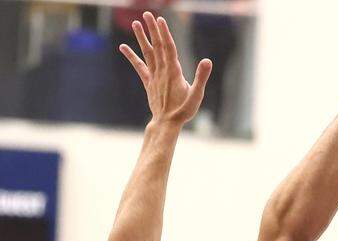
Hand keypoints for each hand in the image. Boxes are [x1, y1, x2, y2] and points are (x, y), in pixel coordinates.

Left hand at [120, 12, 211, 126]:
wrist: (167, 123)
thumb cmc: (184, 111)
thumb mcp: (197, 95)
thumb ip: (201, 77)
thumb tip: (208, 61)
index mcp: (174, 72)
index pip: (169, 48)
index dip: (164, 33)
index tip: (160, 20)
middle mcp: (162, 71)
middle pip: (157, 46)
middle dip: (153, 30)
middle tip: (148, 14)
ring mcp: (154, 76)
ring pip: (147, 53)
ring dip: (141, 37)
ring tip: (135, 23)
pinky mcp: (148, 82)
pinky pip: (139, 66)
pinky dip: (131, 56)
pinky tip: (123, 46)